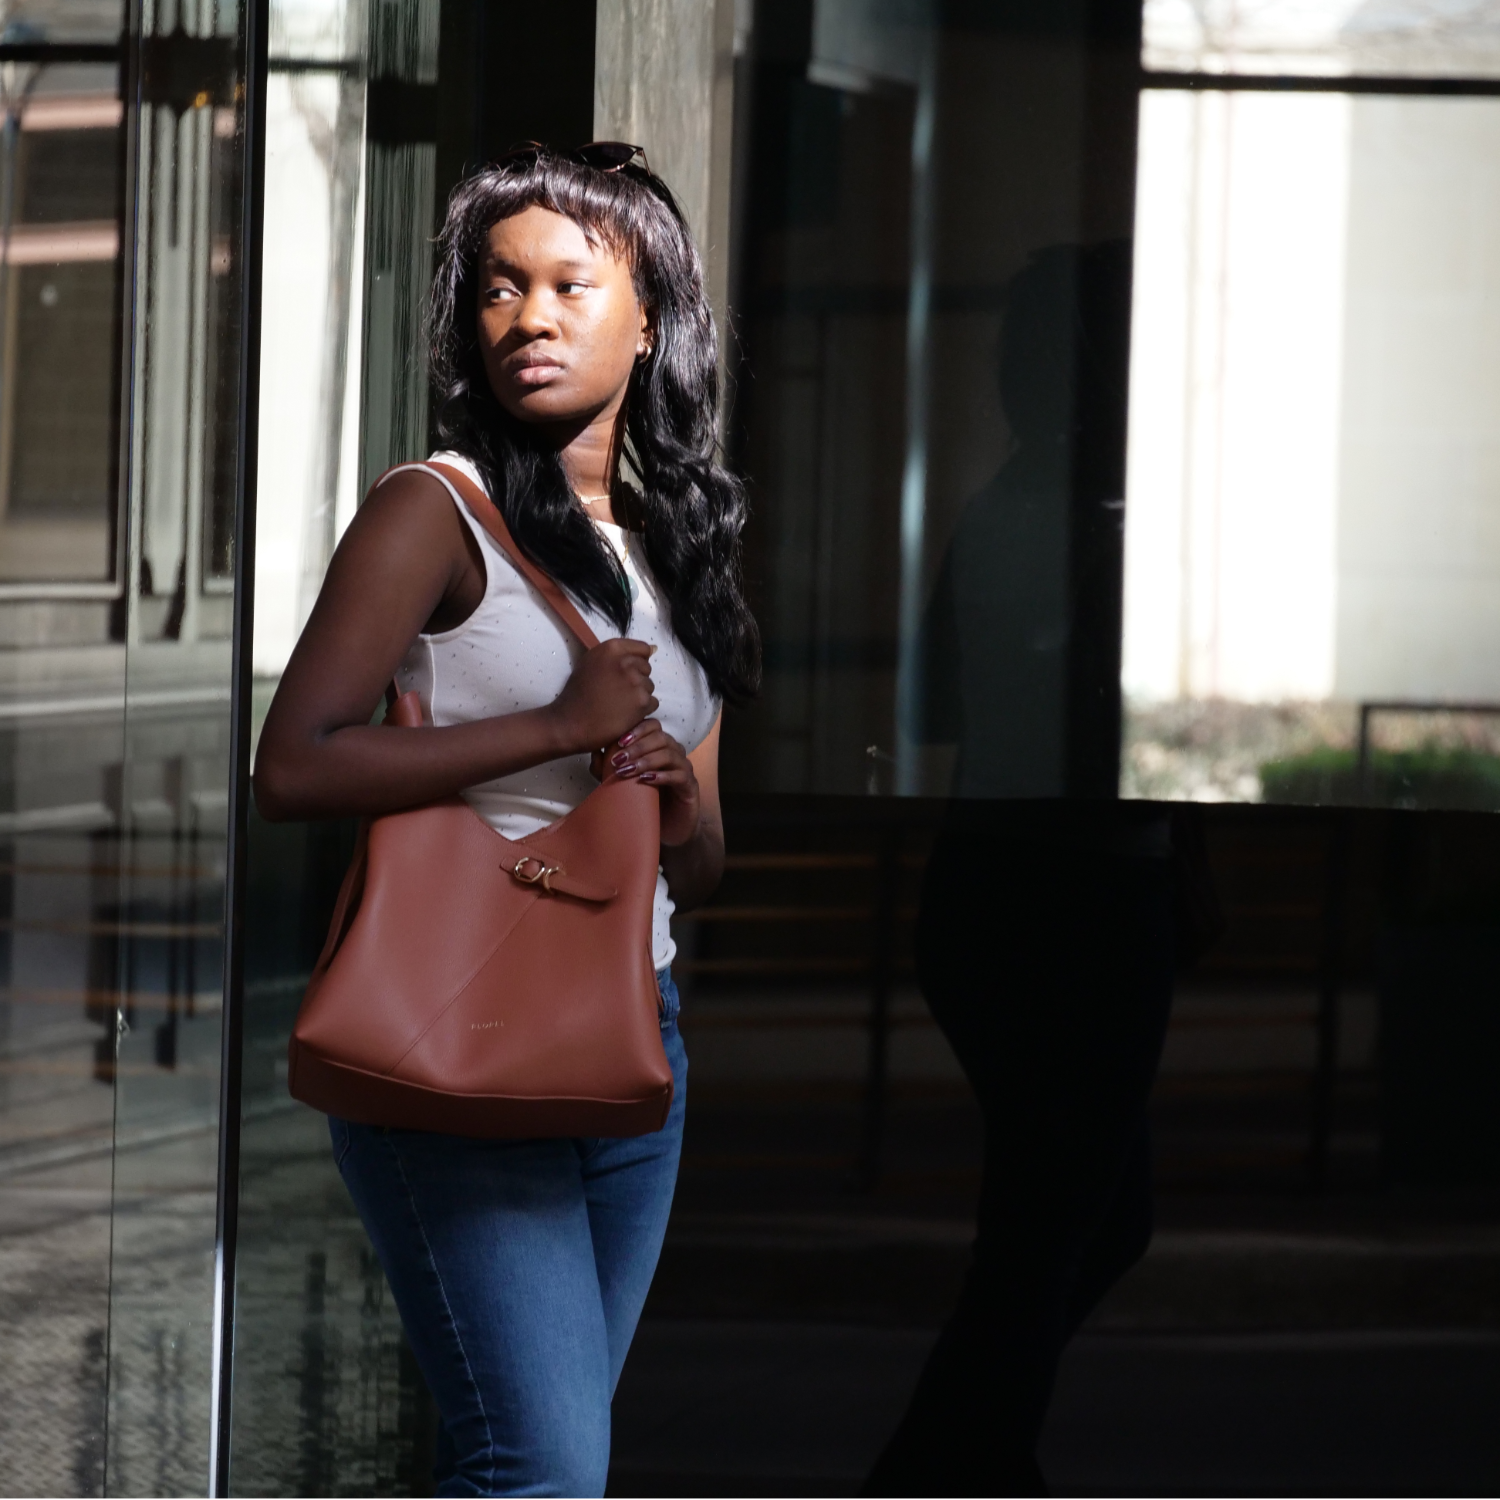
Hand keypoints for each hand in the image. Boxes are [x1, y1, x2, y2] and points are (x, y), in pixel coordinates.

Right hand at [550, 639, 657, 753]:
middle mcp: (625, 662)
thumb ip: (619, 655)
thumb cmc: (578, 693)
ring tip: (619, 704)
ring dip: (639, 695)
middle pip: (646, 668)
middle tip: (617, 692)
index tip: (624, 673)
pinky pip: (653, 702)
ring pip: (650, 686)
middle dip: (636, 679)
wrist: (571, 723)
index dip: (635, 662)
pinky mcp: (642, 702)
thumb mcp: (592, 662)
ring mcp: (635, 682)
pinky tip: (625, 714)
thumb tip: (654, 649)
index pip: (643, 649)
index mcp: (612, 648)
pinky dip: (643, 710)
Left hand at [609, 720, 701, 846]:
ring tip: (628, 770)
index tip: (619, 741)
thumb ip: (606, 768)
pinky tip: (646, 780)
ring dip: (646, 760)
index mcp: (659, 747)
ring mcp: (684, 769)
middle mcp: (674, 754)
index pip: (653, 726)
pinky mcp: (691, 787)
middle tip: (619, 759)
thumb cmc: (645, 803)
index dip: (637, 729)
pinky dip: (662, 776)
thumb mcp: (620, 784)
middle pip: (661, 737)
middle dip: (637, 746)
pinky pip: (680, 775)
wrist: (666, 830)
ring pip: (670, 754)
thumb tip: (594, 751)